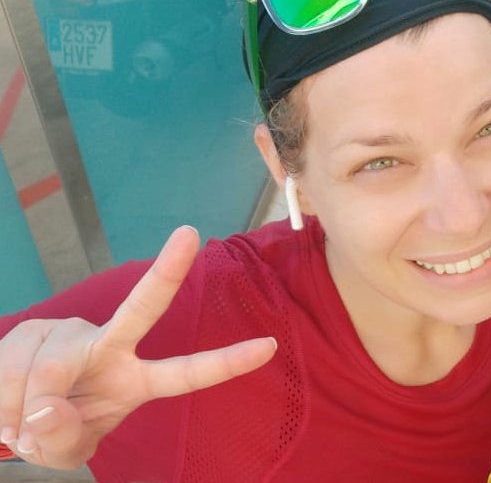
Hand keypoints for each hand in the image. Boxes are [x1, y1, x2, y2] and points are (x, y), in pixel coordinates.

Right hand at [0, 226, 276, 469]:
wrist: (6, 416)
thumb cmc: (53, 431)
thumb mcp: (65, 450)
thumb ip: (66, 437)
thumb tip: (49, 405)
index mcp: (133, 380)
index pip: (186, 374)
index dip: (226, 363)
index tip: (270, 346)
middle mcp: (110, 346)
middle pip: (142, 308)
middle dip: (168, 271)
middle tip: (189, 234)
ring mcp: (72, 335)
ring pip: (49, 370)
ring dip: (22, 409)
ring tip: (17, 420)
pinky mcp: (34, 330)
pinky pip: (12, 369)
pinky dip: (2, 401)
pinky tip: (4, 401)